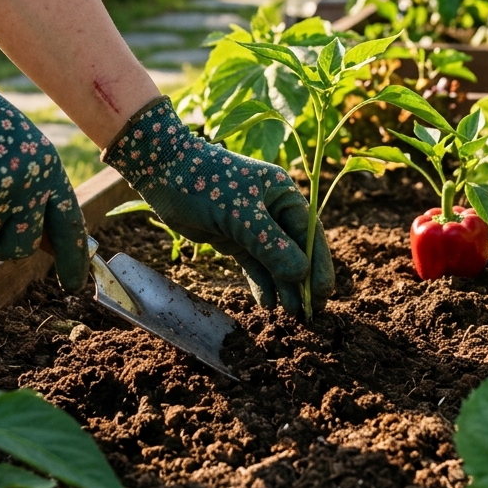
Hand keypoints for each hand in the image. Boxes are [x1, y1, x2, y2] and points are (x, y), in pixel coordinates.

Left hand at [102, 96, 334, 314]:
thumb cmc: (206, 182)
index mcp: (283, 193)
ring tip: (288, 315)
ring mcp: (254, 225)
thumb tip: (301, 275)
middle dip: (302, 281)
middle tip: (309, 314)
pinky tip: (267, 303)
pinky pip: (254, 264)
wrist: (163, 173)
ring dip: (282, 286)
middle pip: (295, 249)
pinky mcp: (235, 237)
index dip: (318, 264)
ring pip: (274, 260)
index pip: (309, 233)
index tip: (324, 293)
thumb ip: (271, 244)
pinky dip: (261, 282)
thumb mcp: (240, 213)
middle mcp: (274, 209)